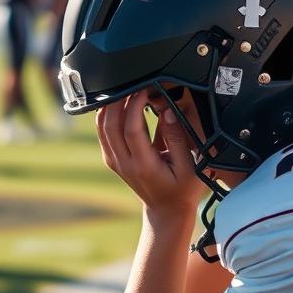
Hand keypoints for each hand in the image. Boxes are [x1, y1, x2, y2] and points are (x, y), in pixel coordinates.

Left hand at [96, 90, 203, 221]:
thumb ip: (177, 138)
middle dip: (119, 99)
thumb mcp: (190, 166)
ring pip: (102, 126)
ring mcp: (114, 161)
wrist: (166, 210)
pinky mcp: (112, 158)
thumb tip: (167, 111)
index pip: (131, 128)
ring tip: (125, 88)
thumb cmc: (182, 188)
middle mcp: (124, 163)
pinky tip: (119, 102)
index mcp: (144, 165)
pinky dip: (107, 114)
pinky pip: (103, 131)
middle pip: (110, 124)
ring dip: (110, 105)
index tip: (145, 88)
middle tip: (133, 82)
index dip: (135, 105)